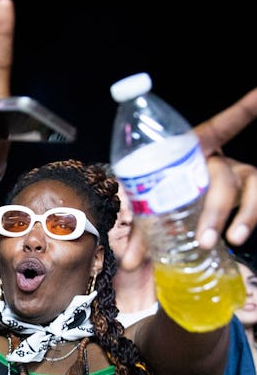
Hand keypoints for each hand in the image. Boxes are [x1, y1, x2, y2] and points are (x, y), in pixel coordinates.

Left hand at [120, 88, 256, 268]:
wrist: (188, 224)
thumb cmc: (169, 206)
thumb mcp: (153, 215)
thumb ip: (143, 235)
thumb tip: (129, 263)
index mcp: (195, 154)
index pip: (220, 127)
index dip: (241, 111)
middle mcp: (221, 163)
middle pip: (221, 179)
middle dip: (213, 210)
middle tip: (202, 239)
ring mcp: (240, 179)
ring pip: (248, 191)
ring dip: (244, 216)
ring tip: (232, 240)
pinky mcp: (252, 197)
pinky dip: (254, 219)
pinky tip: (243, 238)